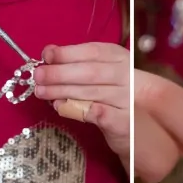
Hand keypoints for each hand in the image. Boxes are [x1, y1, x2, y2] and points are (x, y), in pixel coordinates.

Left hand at [34, 43, 129, 172]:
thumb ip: (80, 64)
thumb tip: (49, 52)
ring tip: (42, 92)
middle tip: (38, 76)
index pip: (94, 51)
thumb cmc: (116, 97)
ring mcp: (128, 99)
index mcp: (121, 59)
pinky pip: (96, 113)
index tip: (47, 55)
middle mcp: (128, 76)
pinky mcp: (125, 122)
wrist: (145, 130)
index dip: (68, 52)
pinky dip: (75, 109)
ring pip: (90, 91)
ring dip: (62, 91)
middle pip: (90, 71)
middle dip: (61, 73)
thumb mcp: (103, 75)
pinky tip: (59, 107)